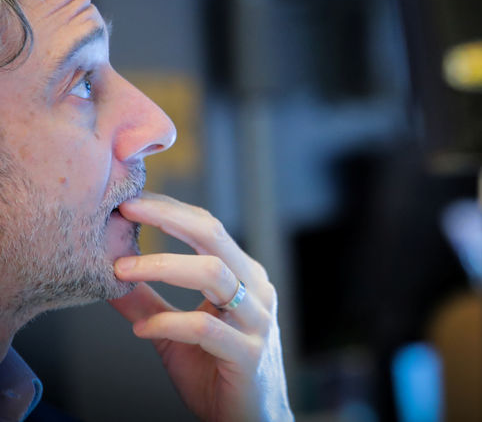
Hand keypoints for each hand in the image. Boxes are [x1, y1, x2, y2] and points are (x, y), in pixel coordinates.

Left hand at [109, 191, 292, 421]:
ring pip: (214, 273)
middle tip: (127, 210)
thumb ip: (148, 302)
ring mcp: (256, 320)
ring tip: (122, 271)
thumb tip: (106, 275)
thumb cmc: (217, 371)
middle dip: (167, 218)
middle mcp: (255, 290)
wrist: (252, 420)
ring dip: (163, 266)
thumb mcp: (175, 332)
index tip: (129, 201)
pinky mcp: (249, 353)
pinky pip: (205, 328)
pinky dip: (167, 323)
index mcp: (243, 276)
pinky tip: (141, 329)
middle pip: (214, 236)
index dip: (169, 210)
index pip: (207, 228)